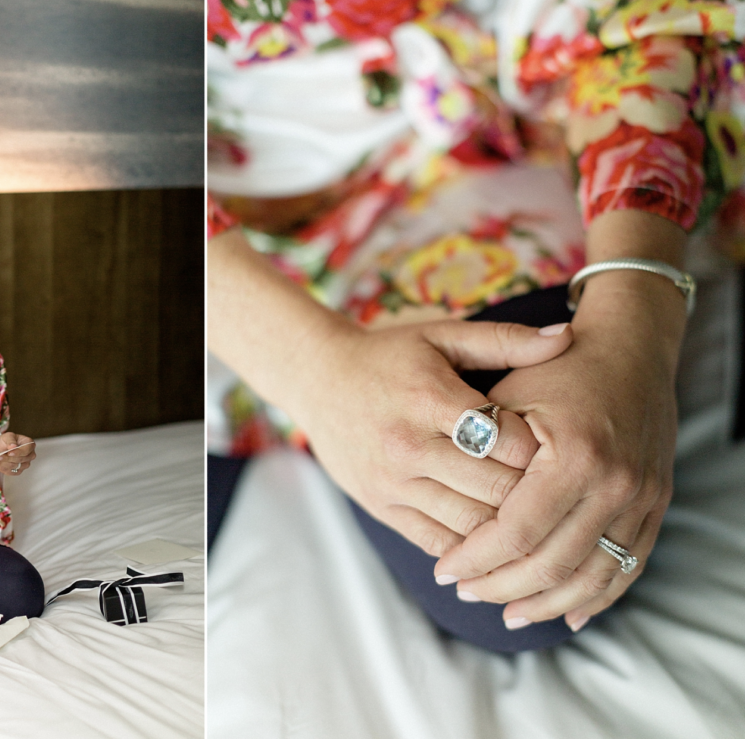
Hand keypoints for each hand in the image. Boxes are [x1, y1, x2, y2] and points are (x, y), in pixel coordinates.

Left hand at [0, 432, 35, 475]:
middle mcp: (30, 455)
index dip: (18, 452)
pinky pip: (11, 472)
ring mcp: (25, 464)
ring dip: (4, 463)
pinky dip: (3, 468)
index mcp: (30, 444)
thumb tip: (13, 446)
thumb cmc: (6, 441)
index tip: (9, 453)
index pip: (27, 450)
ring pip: (15, 466)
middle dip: (8, 458)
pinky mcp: (19, 471)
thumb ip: (10, 440)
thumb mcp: (7, 436)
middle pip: (21, 459)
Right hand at [290, 318, 573, 556]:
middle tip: (560, 492)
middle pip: (494, 489)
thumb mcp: (442, 336)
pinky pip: (438, 542)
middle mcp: (408, 445)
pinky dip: (472, 548)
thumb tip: (567, 337)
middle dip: (534, 494)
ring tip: (537, 519)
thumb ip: (504, 340)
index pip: (504, 439)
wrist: (317, 381)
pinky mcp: (381, 507)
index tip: (556, 447)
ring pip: (471, 525)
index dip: (540, 448)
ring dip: (508, 527)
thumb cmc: (389, 356)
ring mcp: (392, 482)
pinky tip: (497, 540)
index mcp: (429, 398)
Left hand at [433, 271, 683, 629]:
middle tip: (466, 593)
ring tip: (505, 612)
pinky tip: (564, 614)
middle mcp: (617, 484)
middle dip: (501, 586)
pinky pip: (628, 568)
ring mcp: (644, 499)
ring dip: (545, 602)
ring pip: (591, 577)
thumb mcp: (509, 394)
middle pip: (553, 563)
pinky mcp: (656, 506)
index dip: (476, 558)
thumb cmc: (557, 369)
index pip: (517, 531)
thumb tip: (446, 505)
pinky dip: (595, 597)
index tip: (445, 571)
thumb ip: (482, 448)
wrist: (630, 350)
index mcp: (575, 456)